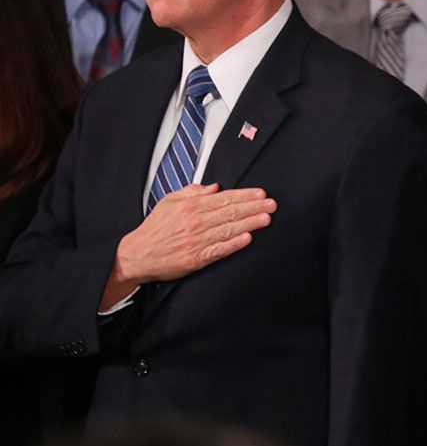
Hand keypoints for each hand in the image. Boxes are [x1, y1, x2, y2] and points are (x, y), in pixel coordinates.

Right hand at [102, 184, 275, 308]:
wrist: (136, 255)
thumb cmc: (154, 229)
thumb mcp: (169, 202)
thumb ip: (192, 192)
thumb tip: (214, 187)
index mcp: (190, 207)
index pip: (224, 199)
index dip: (245, 195)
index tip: (261, 193)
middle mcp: (195, 222)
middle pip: (230, 212)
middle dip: (254, 207)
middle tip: (272, 204)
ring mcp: (196, 241)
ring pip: (228, 229)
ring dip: (249, 223)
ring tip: (266, 218)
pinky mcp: (195, 259)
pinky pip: (218, 250)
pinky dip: (234, 244)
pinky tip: (248, 238)